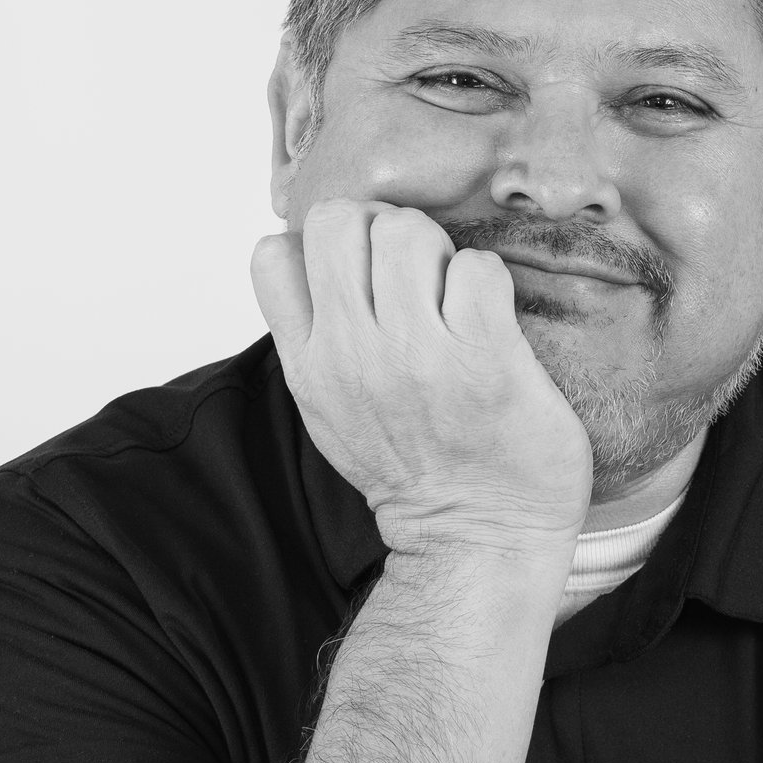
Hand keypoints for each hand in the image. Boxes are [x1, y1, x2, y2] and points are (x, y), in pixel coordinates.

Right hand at [251, 201, 593, 556]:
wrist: (476, 540)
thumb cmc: (413, 470)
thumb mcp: (331, 412)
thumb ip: (315, 342)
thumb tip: (316, 264)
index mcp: (310, 366)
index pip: (274, 256)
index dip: (323, 243)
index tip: (360, 267)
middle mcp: (353, 355)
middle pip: (340, 221)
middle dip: (382, 228)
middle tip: (414, 269)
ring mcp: (417, 356)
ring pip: (407, 232)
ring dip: (438, 250)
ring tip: (452, 293)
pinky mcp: (484, 359)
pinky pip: (477, 267)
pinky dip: (486, 279)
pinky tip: (489, 315)